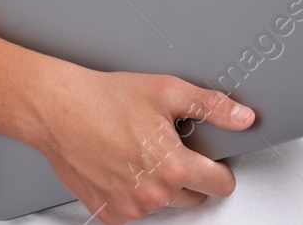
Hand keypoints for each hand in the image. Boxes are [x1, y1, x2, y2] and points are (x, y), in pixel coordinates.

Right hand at [31, 68, 255, 223]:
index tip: (212, 159)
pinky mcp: (109, 213)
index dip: (220, 169)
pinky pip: (135, 210)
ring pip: (164, 204)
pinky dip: (134, 193)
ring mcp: (129, 208)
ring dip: (160, 185)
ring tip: (140, 151)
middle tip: (168, 145)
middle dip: (188, 174)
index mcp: (172, 166)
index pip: (220, 185)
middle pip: (193, 196)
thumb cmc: (106, 98)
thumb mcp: (167, 91)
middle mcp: (153, 194)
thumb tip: (244, 118)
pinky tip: (122, 165)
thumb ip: (213, 106)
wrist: (58, 110)